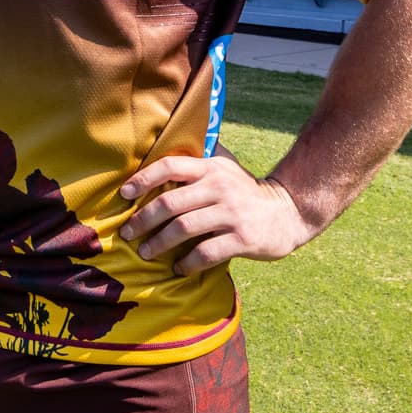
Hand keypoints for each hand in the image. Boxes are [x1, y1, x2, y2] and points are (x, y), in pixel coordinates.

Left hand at [118, 154, 312, 274]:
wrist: (287, 213)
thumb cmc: (245, 191)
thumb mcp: (226, 167)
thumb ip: (200, 157)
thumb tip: (163, 143)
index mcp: (211, 168)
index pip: (170, 167)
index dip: (143, 179)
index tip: (123, 194)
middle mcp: (220, 187)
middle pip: (170, 202)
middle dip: (143, 219)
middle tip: (127, 233)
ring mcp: (232, 214)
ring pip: (184, 228)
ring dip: (159, 243)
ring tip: (145, 252)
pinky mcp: (243, 239)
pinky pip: (206, 253)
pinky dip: (187, 263)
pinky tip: (178, 269)